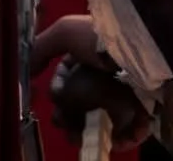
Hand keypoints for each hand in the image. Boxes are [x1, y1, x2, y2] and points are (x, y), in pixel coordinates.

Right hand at [31, 16, 151, 150]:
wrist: (140, 48)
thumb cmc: (100, 40)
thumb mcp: (66, 32)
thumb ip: (42, 47)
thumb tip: (29, 70)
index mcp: (88, 56)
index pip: (66, 79)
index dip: (57, 91)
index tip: (56, 97)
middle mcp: (104, 75)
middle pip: (81, 104)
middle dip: (69, 120)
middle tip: (68, 129)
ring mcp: (124, 93)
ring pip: (102, 121)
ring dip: (90, 133)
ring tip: (86, 140)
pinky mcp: (143, 110)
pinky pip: (129, 130)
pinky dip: (120, 138)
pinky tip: (113, 141)